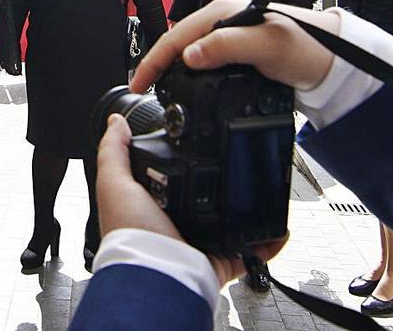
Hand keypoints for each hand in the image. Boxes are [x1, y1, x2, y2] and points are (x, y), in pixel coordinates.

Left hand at [97, 113, 286, 286]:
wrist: (153, 270)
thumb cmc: (130, 232)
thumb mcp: (115, 183)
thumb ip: (114, 151)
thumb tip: (115, 123)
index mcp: (152, 210)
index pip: (172, 184)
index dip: (185, 169)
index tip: (201, 150)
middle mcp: (176, 229)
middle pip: (206, 203)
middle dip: (222, 188)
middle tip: (239, 168)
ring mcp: (200, 247)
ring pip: (231, 226)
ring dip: (249, 212)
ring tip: (263, 191)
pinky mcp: (220, 262)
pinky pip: (251, 252)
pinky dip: (268, 241)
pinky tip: (278, 227)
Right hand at [130, 0, 339, 96]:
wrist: (334, 59)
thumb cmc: (306, 46)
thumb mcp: (264, 46)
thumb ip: (226, 47)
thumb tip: (189, 55)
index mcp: (222, 14)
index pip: (175, 37)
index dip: (152, 61)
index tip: (138, 84)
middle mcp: (222, 22)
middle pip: (177, 44)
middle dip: (156, 66)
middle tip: (143, 92)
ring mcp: (230, 37)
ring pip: (189, 53)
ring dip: (171, 71)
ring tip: (158, 92)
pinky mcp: (238, 53)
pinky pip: (204, 62)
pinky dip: (190, 76)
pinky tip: (187, 87)